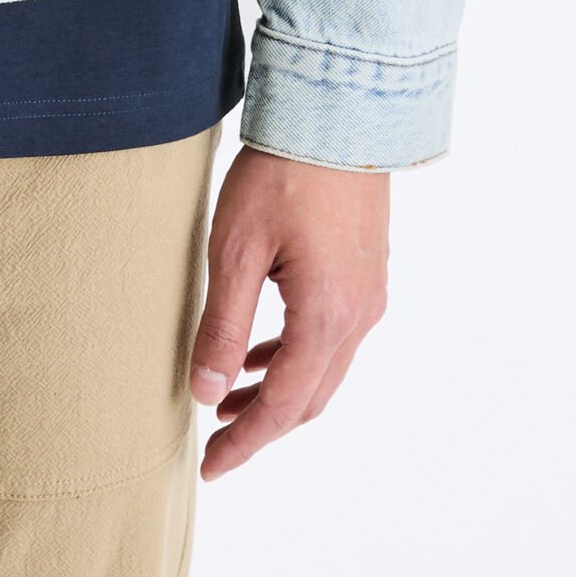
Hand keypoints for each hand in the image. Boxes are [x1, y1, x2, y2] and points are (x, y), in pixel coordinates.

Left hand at [188, 144, 388, 478]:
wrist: (338, 109)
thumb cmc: (282, 172)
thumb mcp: (237, 249)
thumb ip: (224, 326)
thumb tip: (205, 392)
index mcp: (326, 316)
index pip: (284, 406)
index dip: (246, 442)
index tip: (211, 467)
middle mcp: (359, 315)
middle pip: (311, 397)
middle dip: (262, 424)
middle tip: (215, 442)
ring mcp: (369, 294)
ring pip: (325, 369)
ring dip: (279, 390)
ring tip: (228, 398)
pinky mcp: (368, 270)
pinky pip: (334, 336)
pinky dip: (296, 356)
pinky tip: (263, 350)